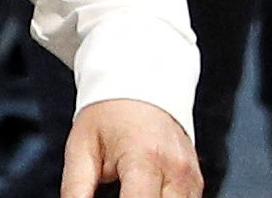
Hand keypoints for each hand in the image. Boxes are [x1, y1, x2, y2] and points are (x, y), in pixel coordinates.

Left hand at [60, 98, 201, 197]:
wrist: (138, 85)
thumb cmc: (107, 114)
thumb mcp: (80, 150)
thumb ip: (76, 189)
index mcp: (144, 159)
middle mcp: (175, 170)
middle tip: (116, 194)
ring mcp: (190, 177)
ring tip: (128, 192)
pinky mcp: (195, 181)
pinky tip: (144, 194)